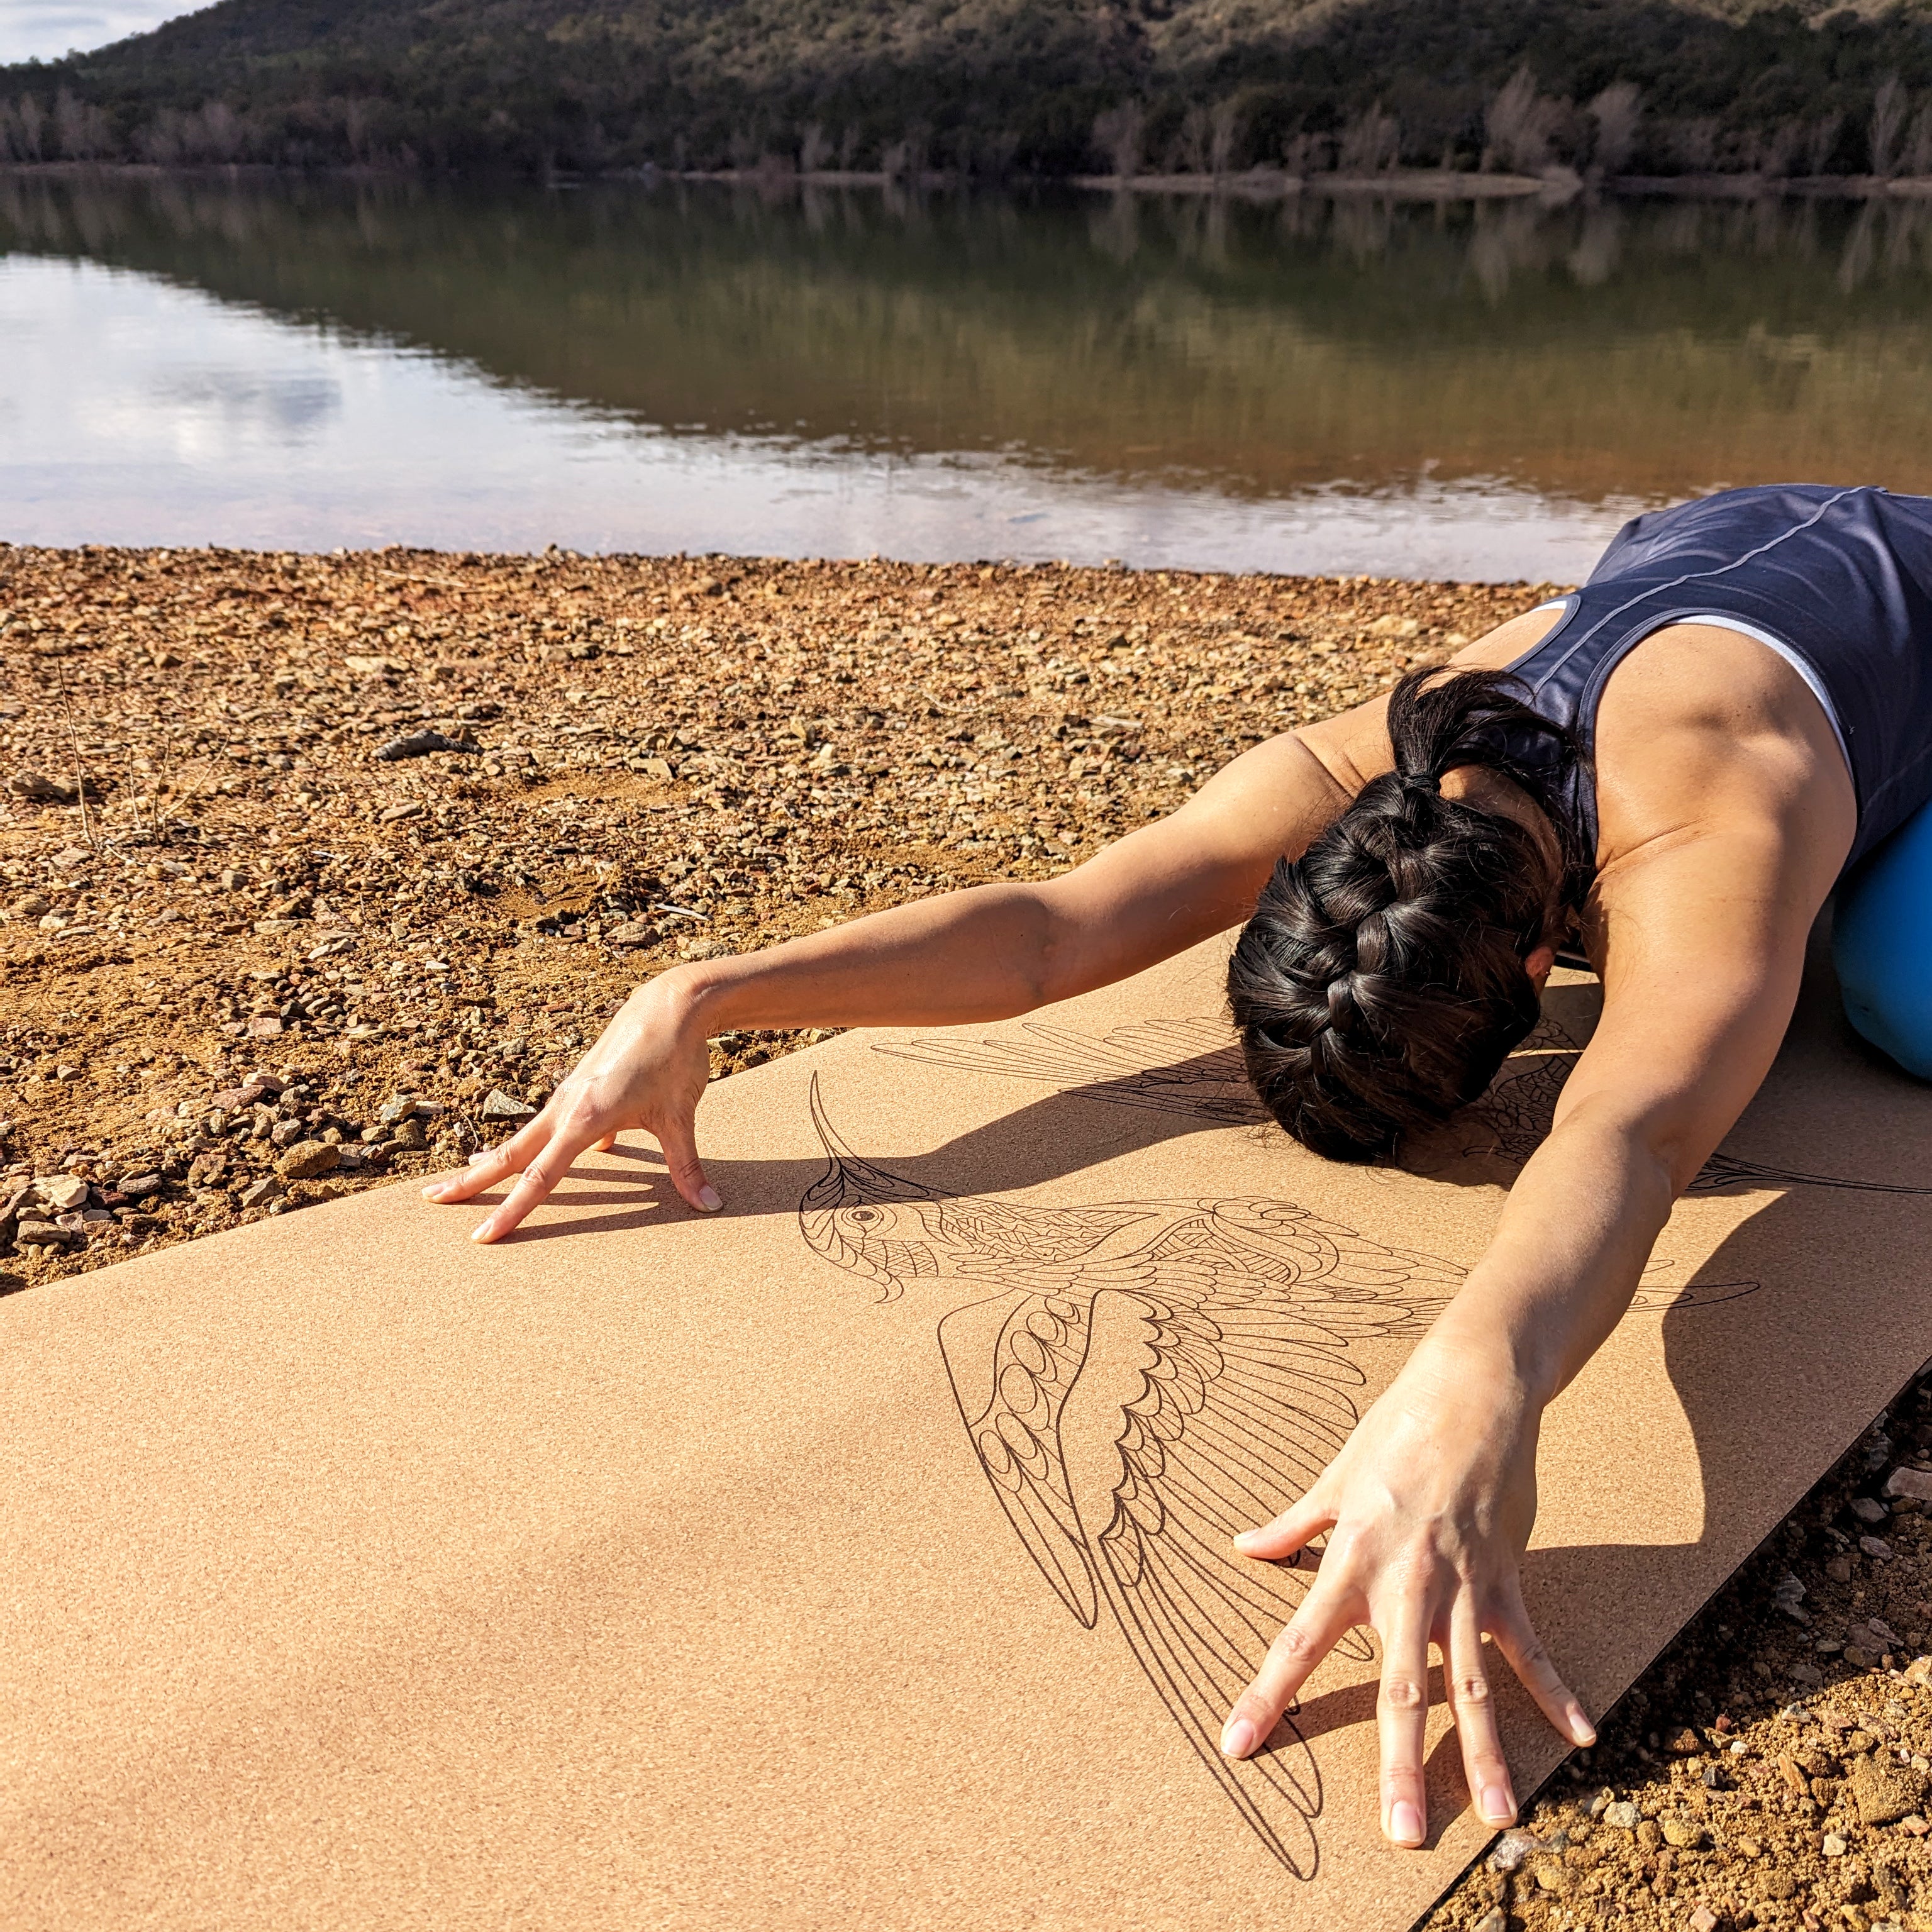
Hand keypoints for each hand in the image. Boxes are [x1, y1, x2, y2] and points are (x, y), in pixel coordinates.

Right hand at [422, 968, 719, 1240]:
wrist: (670, 1005)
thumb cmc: (674, 1060)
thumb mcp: (680, 1118)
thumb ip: (687, 1166)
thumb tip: (711, 1206)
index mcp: (583, 1120)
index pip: (539, 1179)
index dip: (512, 1212)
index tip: (482, 1238)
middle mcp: (565, 1106)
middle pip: (510, 1154)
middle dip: (471, 1181)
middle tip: (430, 1199)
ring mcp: (569, 1093)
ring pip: (523, 1136)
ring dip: (494, 1159)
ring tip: (467, 1176)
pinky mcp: (580, 1085)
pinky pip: (546, 1122)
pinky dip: (530, 1140)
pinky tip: (531, 1150)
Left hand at [1220, 1339, 1594, 1848]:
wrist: (1470, 1392)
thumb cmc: (1394, 1431)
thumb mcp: (1333, 1479)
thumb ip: (1292, 1525)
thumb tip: (1244, 1548)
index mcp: (1352, 1560)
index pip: (1297, 1640)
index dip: (1267, 1695)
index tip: (1238, 1744)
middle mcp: (1406, 1583)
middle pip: (1398, 1687)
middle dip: (1398, 1763)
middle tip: (1402, 1834)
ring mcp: (1463, 1585)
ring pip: (1470, 1683)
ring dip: (1482, 1752)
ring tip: (1497, 1816)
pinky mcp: (1507, 1576)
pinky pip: (1530, 1645)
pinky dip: (1556, 1690)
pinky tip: (1582, 1738)